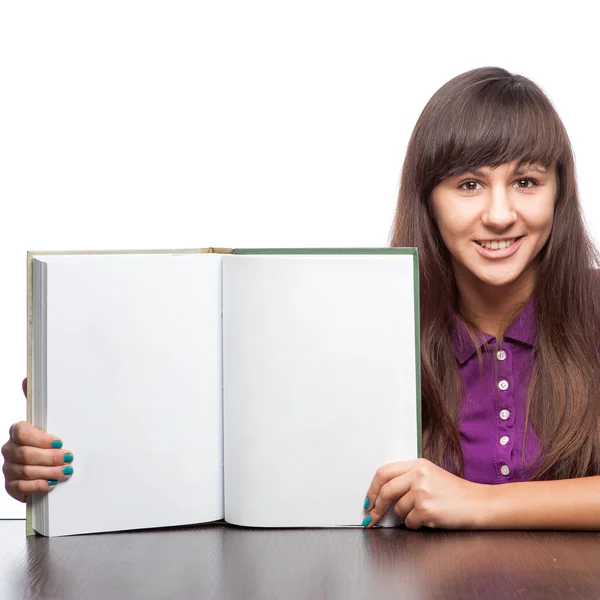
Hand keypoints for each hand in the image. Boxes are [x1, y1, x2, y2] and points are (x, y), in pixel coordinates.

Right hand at [1, 377, 73, 501]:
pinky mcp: (12, 486)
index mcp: (18, 432)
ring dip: (50, 471)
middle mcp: (10, 450)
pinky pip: (22, 488)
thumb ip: (39, 401)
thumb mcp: (50, 420)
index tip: (60, 442)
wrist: (50, 465)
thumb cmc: (51, 441)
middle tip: (69, 458)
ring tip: (67, 471)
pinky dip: (39, 485)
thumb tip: (27, 379)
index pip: (21, 431)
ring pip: (26, 471)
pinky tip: (52, 483)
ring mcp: (9, 468)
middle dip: (51, 457)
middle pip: (26, 454)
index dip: (41, 438)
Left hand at [363, 458, 487, 529]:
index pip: (384, 473)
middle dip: (376, 507)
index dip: (373, 488)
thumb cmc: (456, 493)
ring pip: (398, 510)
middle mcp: (418, 475)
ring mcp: (422, 492)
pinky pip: (409, 522)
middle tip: (372, 517)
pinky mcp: (426, 509)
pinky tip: (430, 519)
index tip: (369, 500)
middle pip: (385, 491)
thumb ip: (408, 478)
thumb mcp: (431, 475)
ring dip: (406, 516)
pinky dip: (416, 524)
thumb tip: (382, 494)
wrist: (479, 504)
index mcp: (417, 464)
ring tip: (424, 512)